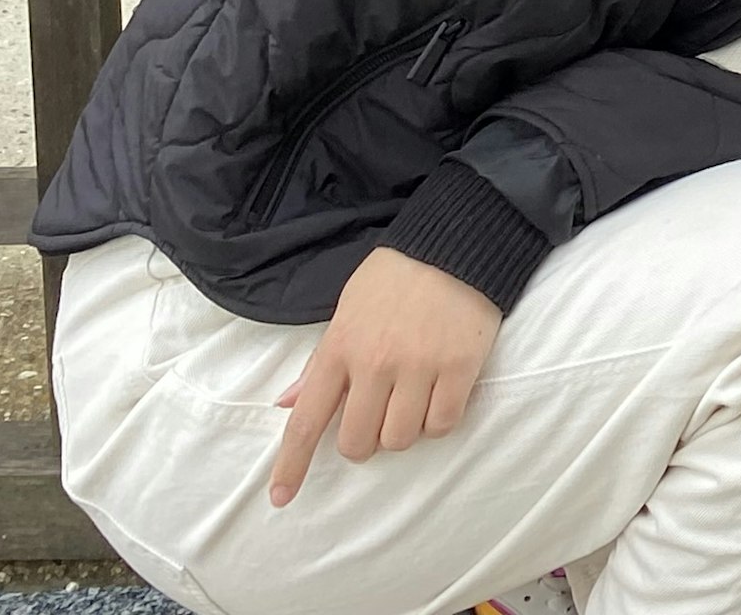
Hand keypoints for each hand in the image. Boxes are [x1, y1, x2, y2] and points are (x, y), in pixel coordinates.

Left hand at [267, 246, 501, 505]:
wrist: (457, 242)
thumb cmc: (396, 277)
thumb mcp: (346, 310)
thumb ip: (320, 362)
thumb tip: (287, 404)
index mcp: (339, 348)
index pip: (306, 420)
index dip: (291, 465)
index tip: (281, 498)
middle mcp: (375, 362)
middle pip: (358, 443)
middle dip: (365, 441)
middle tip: (379, 416)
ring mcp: (418, 366)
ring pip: (401, 439)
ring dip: (405, 430)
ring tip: (413, 398)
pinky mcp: (459, 366)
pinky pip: (443, 424)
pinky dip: (439, 420)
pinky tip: (440, 394)